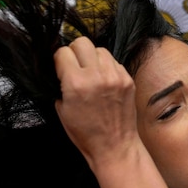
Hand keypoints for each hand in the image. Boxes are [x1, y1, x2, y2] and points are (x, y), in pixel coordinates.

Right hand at [54, 37, 140, 166]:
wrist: (114, 146)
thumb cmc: (85, 133)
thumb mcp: (61, 110)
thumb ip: (61, 84)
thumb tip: (62, 68)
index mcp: (76, 83)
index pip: (63, 52)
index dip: (59, 60)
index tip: (60, 69)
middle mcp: (96, 75)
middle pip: (82, 42)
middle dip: (75, 52)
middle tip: (75, 66)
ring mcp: (115, 76)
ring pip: (99, 49)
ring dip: (92, 58)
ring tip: (91, 74)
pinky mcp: (128, 79)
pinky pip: (114, 62)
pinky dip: (106, 67)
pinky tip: (103, 82)